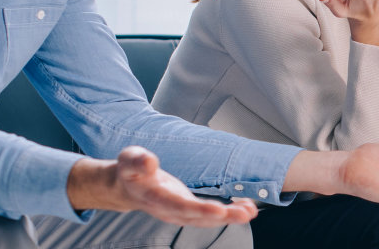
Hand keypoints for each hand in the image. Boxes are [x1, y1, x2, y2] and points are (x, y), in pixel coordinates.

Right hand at [66, 146, 258, 225]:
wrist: (128, 186)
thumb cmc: (131, 171)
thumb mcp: (129, 160)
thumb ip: (138, 161)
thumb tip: (150, 162)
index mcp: (155, 198)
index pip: (179, 206)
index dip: (199, 209)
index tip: (218, 209)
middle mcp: (170, 210)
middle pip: (198, 217)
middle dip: (223, 216)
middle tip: (245, 213)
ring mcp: (181, 212)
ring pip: (208, 219)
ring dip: (231, 216)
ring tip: (251, 211)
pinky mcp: (190, 210)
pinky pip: (211, 214)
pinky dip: (229, 212)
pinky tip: (246, 206)